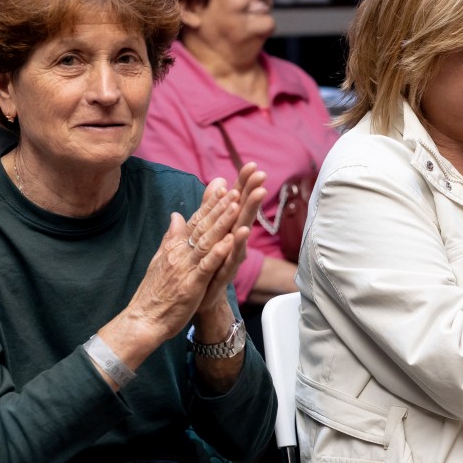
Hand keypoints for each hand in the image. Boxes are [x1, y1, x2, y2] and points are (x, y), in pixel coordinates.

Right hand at [125, 169, 262, 342]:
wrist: (143, 321)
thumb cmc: (154, 294)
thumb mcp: (161, 260)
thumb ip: (171, 237)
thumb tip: (176, 216)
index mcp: (175, 248)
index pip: (195, 221)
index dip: (210, 205)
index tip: (223, 187)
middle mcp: (180, 253)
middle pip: (203, 226)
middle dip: (220, 206)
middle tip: (236, 187)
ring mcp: (186, 268)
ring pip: (207, 240)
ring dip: (222, 222)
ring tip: (236, 204)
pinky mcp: (191, 284)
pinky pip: (207, 265)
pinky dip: (219, 251)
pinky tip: (230, 239)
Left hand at [192, 163, 266, 320]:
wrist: (200, 297)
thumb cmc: (207, 263)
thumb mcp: (208, 230)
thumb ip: (211, 206)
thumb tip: (219, 181)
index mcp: (226, 229)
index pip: (235, 202)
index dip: (243, 183)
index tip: (251, 164)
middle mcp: (233, 240)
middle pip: (243, 212)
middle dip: (252, 193)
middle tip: (262, 174)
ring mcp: (232, 255)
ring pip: (241, 231)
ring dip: (249, 212)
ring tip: (257, 195)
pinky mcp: (225, 271)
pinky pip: (232, 256)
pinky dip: (237, 244)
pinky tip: (242, 231)